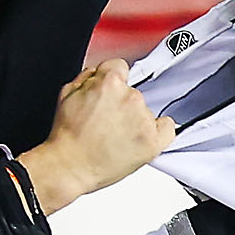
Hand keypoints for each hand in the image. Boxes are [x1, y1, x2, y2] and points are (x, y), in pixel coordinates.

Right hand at [18, 60, 175, 213]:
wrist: (69, 166)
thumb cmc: (66, 136)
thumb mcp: (67, 94)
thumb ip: (88, 79)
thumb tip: (99, 74)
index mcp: (110, 82)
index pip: (120, 67)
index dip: (111, 80)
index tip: (109, 92)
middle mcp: (131, 98)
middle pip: (133, 92)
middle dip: (121, 104)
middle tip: (106, 121)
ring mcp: (144, 119)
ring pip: (146, 111)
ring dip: (134, 120)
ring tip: (114, 137)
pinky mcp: (152, 141)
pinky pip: (168, 129)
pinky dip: (159, 131)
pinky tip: (144, 137)